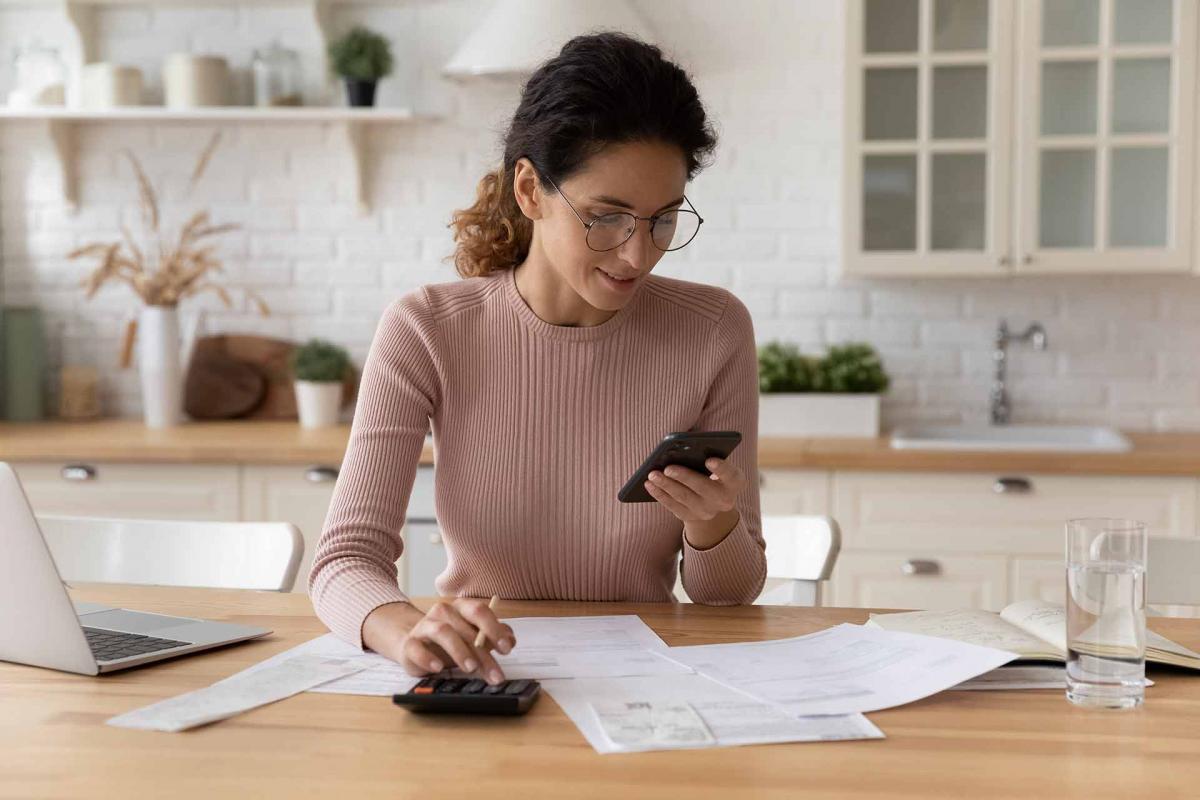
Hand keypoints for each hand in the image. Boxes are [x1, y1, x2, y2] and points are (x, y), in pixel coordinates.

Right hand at [361, 599, 515, 684]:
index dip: (495, 629)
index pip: (480, 611)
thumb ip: (493, 637)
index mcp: (461, 607)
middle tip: (494, 672)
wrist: (414, 645)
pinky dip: (428, 658)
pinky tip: (438, 668)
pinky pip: (416, 648)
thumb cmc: (449, 642)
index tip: (506, 648)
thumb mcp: (473, 639)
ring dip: (459, 650)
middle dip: (483, 652)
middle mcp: (443, 612)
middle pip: (465, 628)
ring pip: (443, 632)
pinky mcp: (409, 644)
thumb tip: (511, 639)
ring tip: (470, 668)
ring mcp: (424, 626)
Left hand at [643, 456, 746, 524]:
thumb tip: (679, 448)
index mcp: (734, 482)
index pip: (731, 475)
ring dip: (666, 485)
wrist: (712, 501)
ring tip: (652, 474)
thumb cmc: (712, 472)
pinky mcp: (690, 517)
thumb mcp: (717, 465)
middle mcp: (724, 500)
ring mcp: (707, 511)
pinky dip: (659, 494)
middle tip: (667, 467)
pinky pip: (672, 506)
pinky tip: (649, 484)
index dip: (721, 468)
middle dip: (684, 477)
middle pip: (702, 487)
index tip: (709, 460)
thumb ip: (706, 454)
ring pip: (684, 497)